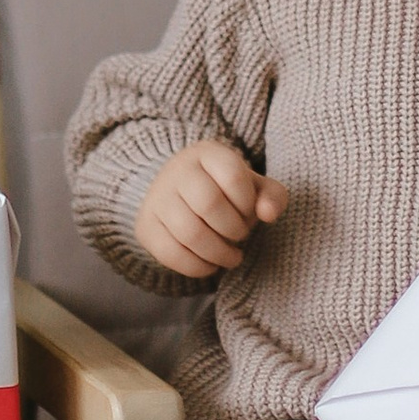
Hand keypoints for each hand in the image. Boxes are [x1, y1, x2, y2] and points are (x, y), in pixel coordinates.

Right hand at [136, 140, 288, 282]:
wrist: (180, 194)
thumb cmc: (226, 193)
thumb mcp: (254, 188)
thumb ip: (273, 197)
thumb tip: (267, 214)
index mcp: (206, 153)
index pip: (232, 176)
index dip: (247, 203)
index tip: (248, 212)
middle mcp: (177, 170)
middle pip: (208, 204)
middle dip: (233, 229)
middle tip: (240, 236)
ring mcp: (157, 198)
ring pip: (189, 232)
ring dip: (218, 253)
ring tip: (231, 257)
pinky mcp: (145, 226)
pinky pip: (170, 254)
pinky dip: (197, 267)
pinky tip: (211, 265)